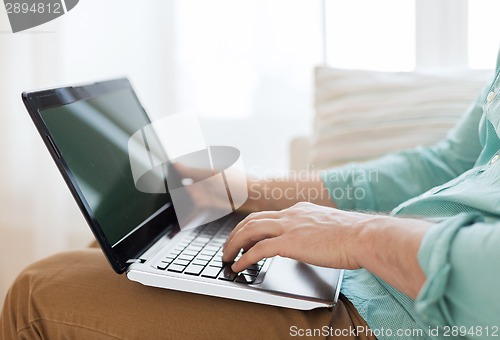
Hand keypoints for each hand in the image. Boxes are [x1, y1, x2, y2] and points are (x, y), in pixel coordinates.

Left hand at [222, 202, 370, 272]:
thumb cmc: (353, 235)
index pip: (267, 215)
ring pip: (250, 231)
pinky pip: (259, 249)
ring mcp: (289, 227)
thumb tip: (309, 241)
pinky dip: (245, 258)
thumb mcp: (328, 227)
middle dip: (236, 234)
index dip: (251, 226)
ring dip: (234, 244)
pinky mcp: (290, 242)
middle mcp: (291, 214)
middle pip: (252, 220)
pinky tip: (239, 266)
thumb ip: (313, 230)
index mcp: (300, 210)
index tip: (243, 236)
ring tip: (227, 257)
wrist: (364, 236)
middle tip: (228, 247)